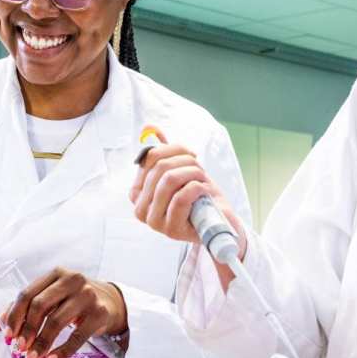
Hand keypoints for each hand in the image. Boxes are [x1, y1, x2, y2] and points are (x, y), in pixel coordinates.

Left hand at [3, 268, 127, 357]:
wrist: (111, 302)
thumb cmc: (75, 301)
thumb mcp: (53, 297)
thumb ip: (27, 307)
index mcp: (56, 275)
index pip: (28, 294)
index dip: (15, 316)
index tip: (8, 335)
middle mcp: (72, 281)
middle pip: (40, 306)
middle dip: (27, 330)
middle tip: (20, 349)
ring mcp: (87, 296)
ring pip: (57, 321)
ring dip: (42, 343)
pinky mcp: (99, 314)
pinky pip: (77, 336)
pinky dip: (62, 351)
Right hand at [128, 127, 245, 252]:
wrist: (219, 223)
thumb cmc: (198, 197)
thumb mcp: (181, 171)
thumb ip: (163, 151)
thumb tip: (149, 127)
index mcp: (137, 192)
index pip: (148, 158)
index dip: (174, 150)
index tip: (191, 155)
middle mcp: (140, 207)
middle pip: (160, 167)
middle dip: (186, 162)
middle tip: (200, 170)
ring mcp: (153, 221)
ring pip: (169, 180)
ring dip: (193, 174)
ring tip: (203, 180)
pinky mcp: (170, 229)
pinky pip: (181, 197)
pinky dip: (197, 188)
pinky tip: (203, 193)